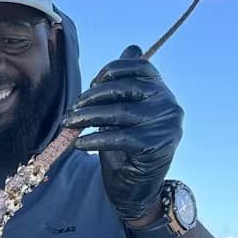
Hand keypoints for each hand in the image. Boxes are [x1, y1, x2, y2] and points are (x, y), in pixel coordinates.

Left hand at [62, 45, 182, 224]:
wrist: (137, 190)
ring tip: (68, 123)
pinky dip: (94, 138)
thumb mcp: (126, 112)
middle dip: (92, 96)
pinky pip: (119, 137)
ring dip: (86, 116)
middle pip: (124, 88)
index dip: (111, 69)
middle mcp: (169, 105)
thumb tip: (131, 47)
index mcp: (163, 92)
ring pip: (118, 112)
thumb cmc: (127, 149)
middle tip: (72, 110)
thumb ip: (127, 82)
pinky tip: (79, 143)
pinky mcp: (156, 146)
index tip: (91, 83)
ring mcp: (166, 126)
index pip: (139, 66)